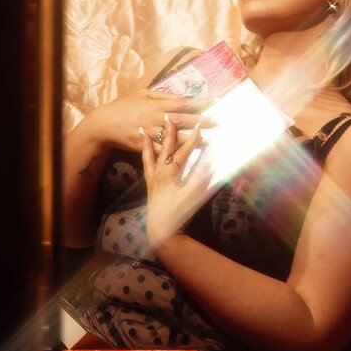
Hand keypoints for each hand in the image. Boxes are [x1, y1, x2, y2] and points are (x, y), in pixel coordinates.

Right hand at [80, 89, 209, 152]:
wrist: (105, 123)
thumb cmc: (124, 105)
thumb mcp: (142, 93)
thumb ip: (162, 94)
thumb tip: (180, 94)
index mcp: (158, 104)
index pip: (184, 101)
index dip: (200, 101)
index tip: (216, 101)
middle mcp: (157, 118)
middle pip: (184, 119)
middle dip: (202, 120)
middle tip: (219, 122)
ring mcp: (151, 132)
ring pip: (176, 137)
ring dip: (194, 139)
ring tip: (210, 140)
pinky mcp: (145, 146)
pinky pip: (163, 150)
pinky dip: (175, 153)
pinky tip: (187, 155)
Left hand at [140, 115, 217, 245]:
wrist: (161, 234)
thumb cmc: (178, 216)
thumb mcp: (191, 199)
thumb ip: (198, 181)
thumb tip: (208, 162)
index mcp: (169, 174)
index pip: (183, 152)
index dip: (192, 140)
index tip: (201, 127)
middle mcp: (159, 173)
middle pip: (164, 148)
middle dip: (169, 131)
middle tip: (170, 116)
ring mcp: (153, 178)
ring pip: (150, 154)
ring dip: (148, 141)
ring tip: (142, 128)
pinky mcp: (150, 184)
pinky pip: (145, 164)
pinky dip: (145, 154)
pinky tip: (145, 149)